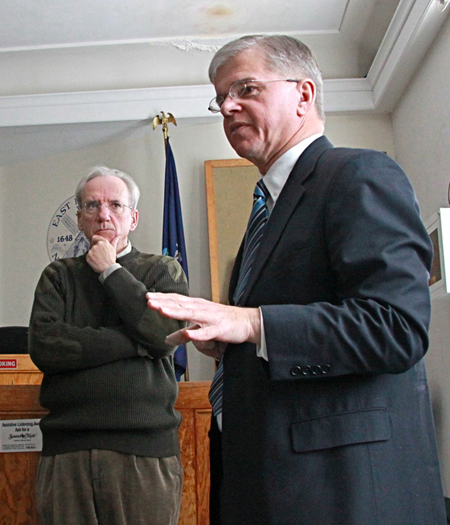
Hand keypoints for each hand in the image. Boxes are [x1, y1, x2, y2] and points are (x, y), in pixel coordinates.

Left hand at [86, 235, 120, 272]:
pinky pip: (88, 256)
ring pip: (90, 251)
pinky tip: (95, 261)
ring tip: (98, 259)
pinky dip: (90, 258)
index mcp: (104, 242)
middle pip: (93, 245)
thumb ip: (114, 241)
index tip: (96, 244)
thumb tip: (118, 236)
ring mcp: (92, 250)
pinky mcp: (88, 256)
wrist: (108, 268)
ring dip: (93, 254)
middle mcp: (97, 245)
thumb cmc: (111, 259)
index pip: (94, 237)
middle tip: (100, 255)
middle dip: (95, 249)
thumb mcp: (113, 249)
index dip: (94, 241)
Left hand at [146, 293, 260, 348]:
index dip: (162, 298)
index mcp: (197, 306)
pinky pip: (207, 332)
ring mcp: (210, 318)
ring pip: (190, 314)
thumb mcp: (201, 327)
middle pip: (180, 304)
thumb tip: (167, 338)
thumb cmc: (224, 322)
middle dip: (164, 302)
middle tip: (148, 300)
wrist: (248, 322)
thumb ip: (184, 332)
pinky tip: (189, 334)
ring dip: (176, 312)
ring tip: (162, 310)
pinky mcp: (220, 329)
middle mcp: (202, 308)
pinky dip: (198, 333)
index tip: (147, 296)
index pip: (176, 300)